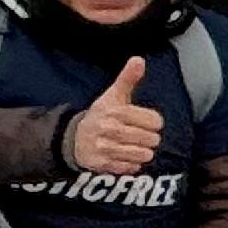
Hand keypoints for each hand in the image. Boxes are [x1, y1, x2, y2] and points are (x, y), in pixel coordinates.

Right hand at [68, 59, 166, 174]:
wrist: (73, 139)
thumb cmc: (101, 115)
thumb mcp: (113, 95)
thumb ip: (128, 78)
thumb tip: (139, 59)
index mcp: (115, 111)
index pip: (154, 121)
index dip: (154, 122)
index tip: (146, 121)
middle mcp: (109, 130)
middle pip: (151, 139)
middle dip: (150, 138)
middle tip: (140, 135)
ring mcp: (105, 148)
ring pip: (143, 155)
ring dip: (143, 152)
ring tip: (134, 146)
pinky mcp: (102, 165)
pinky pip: (131, 168)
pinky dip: (132, 164)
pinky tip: (124, 156)